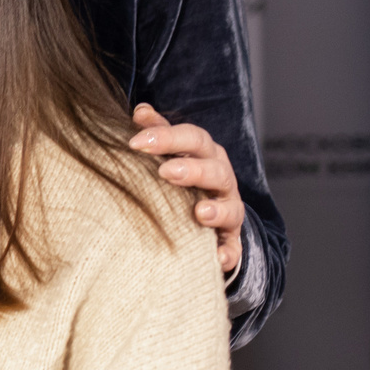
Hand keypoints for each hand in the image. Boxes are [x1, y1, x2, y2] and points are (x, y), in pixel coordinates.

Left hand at [129, 105, 241, 275]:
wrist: (210, 216)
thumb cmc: (184, 177)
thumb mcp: (173, 152)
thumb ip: (158, 132)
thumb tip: (139, 111)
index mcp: (206, 154)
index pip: (192, 138)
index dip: (166, 137)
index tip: (135, 142)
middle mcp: (222, 180)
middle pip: (214, 170)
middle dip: (192, 170)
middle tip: (166, 172)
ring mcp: (229, 211)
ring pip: (231, 208)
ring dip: (217, 210)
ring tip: (200, 212)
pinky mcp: (231, 242)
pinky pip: (233, 249)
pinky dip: (227, 254)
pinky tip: (216, 259)